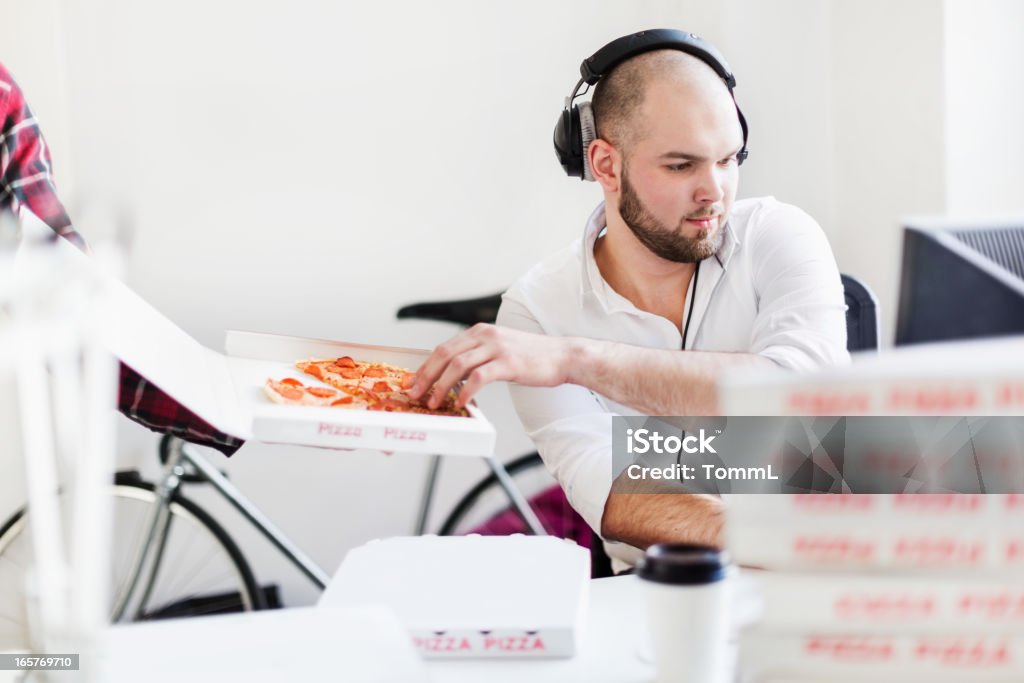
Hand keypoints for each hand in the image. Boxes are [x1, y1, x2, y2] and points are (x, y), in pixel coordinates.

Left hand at [409, 324, 574, 408]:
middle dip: (426, 376)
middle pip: (445, 354)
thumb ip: (478, 357)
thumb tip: (454, 376)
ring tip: (435, 402)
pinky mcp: (508, 363)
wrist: (563, 356)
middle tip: (416, 394)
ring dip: (441, 386)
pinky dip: (466, 391)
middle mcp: (485, 335)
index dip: (426, 366)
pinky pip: (479, 377)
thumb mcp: (500, 350)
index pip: (444, 348)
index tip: (415, 382)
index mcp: (480, 331)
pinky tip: (463, 403)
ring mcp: (497, 348)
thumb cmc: (532, 357)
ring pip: (457, 366)